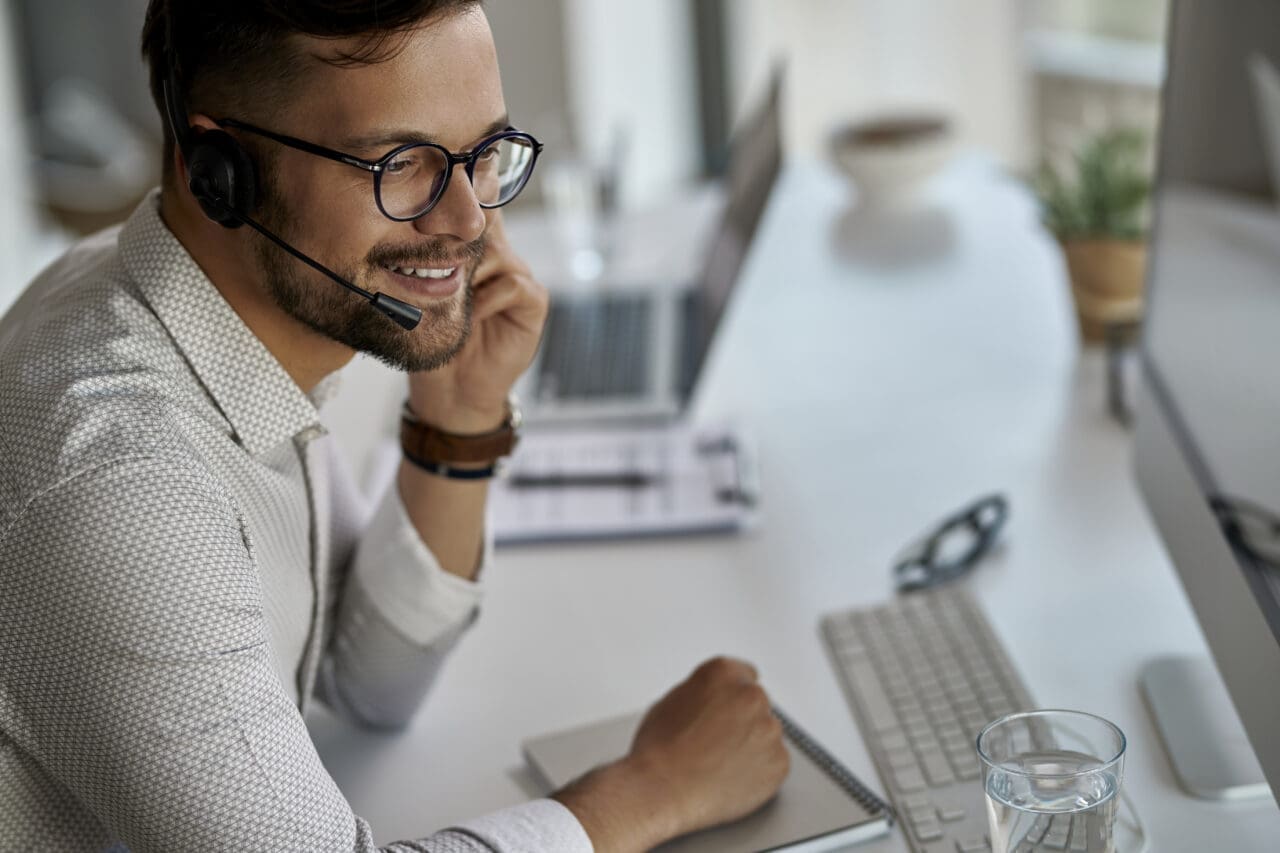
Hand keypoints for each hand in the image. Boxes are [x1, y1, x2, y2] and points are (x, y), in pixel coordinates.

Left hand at [407, 212, 546, 431]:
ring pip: (496, 251)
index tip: (437, 195)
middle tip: (431, 257)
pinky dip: (487, 299)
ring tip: (450, 297)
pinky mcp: (533, 302)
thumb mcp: (418, 293)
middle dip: (456, 239)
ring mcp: (518, 277)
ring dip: (469, 273)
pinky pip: (512, 284)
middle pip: (483, 223)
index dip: (459, 197)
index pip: (471, 208)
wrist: (451, 389)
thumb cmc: (431, 340)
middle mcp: (499, 257)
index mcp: (472, 249)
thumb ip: (421, 258)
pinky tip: (470, 317)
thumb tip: (403, 221)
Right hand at [553, 657, 789, 851]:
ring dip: (751, 745)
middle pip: (756, 704)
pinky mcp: (779, 762)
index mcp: (724, 673)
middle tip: (717, 742)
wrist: (662, 790)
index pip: (744, 674)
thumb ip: (701, 692)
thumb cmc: (659, 750)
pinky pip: (773, 763)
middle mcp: (752, 695)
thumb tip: (711, 701)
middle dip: (742, 720)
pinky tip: (731, 778)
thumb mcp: (671, 701)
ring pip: (766, 734)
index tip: (730, 707)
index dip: (732, 695)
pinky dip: (759, 771)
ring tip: (719, 764)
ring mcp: (769, 729)